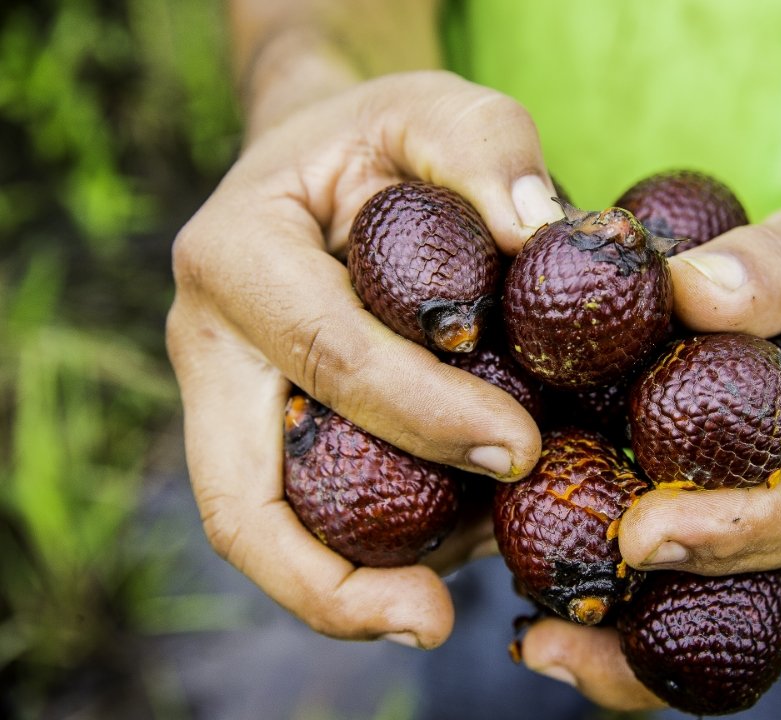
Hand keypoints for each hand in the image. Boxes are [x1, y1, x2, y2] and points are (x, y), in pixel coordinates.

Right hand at [166, 70, 561, 647]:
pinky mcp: (262, 430)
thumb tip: (545, 236)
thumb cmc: (383, 136)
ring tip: (454, 592)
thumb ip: (488, 150)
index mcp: (237, 256)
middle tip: (437, 623)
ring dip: (349, 583)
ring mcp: (226, 399)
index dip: (424, 417)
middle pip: (241, 496)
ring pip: (261, 527)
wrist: (325, 160)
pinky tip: (452, 545)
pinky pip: (300, 513)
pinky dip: (364, 552)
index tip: (524, 451)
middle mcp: (208, 342)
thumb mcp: (438, 105)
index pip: (328, 356)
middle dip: (332, 581)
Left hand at [517, 203, 780, 705]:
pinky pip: (689, 590)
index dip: (730, 533)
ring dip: (626, 646)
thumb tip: (679, 291)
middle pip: (759, 612)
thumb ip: (776, 270)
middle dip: (656, 637)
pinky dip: (623, 602)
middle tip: (550, 639)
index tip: (641, 538)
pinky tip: (539, 597)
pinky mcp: (743, 533)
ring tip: (532, 643)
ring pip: (717, 623)